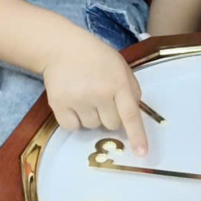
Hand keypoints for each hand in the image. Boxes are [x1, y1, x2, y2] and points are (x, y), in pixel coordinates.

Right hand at [42, 27, 147, 157]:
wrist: (63, 48)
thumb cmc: (97, 58)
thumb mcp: (121, 68)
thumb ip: (131, 91)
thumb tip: (133, 117)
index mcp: (118, 83)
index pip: (130, 114)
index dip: (137, 136)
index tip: (141, 153)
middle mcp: (99, 93)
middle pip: (112, 125)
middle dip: (110, 115)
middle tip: (101, 97)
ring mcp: (78, 99)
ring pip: (92, 127)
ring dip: (91, 116)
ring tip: (85, 95)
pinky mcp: (59, 104)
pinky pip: (72, 127)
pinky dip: (74, 120)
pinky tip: (73, 102)